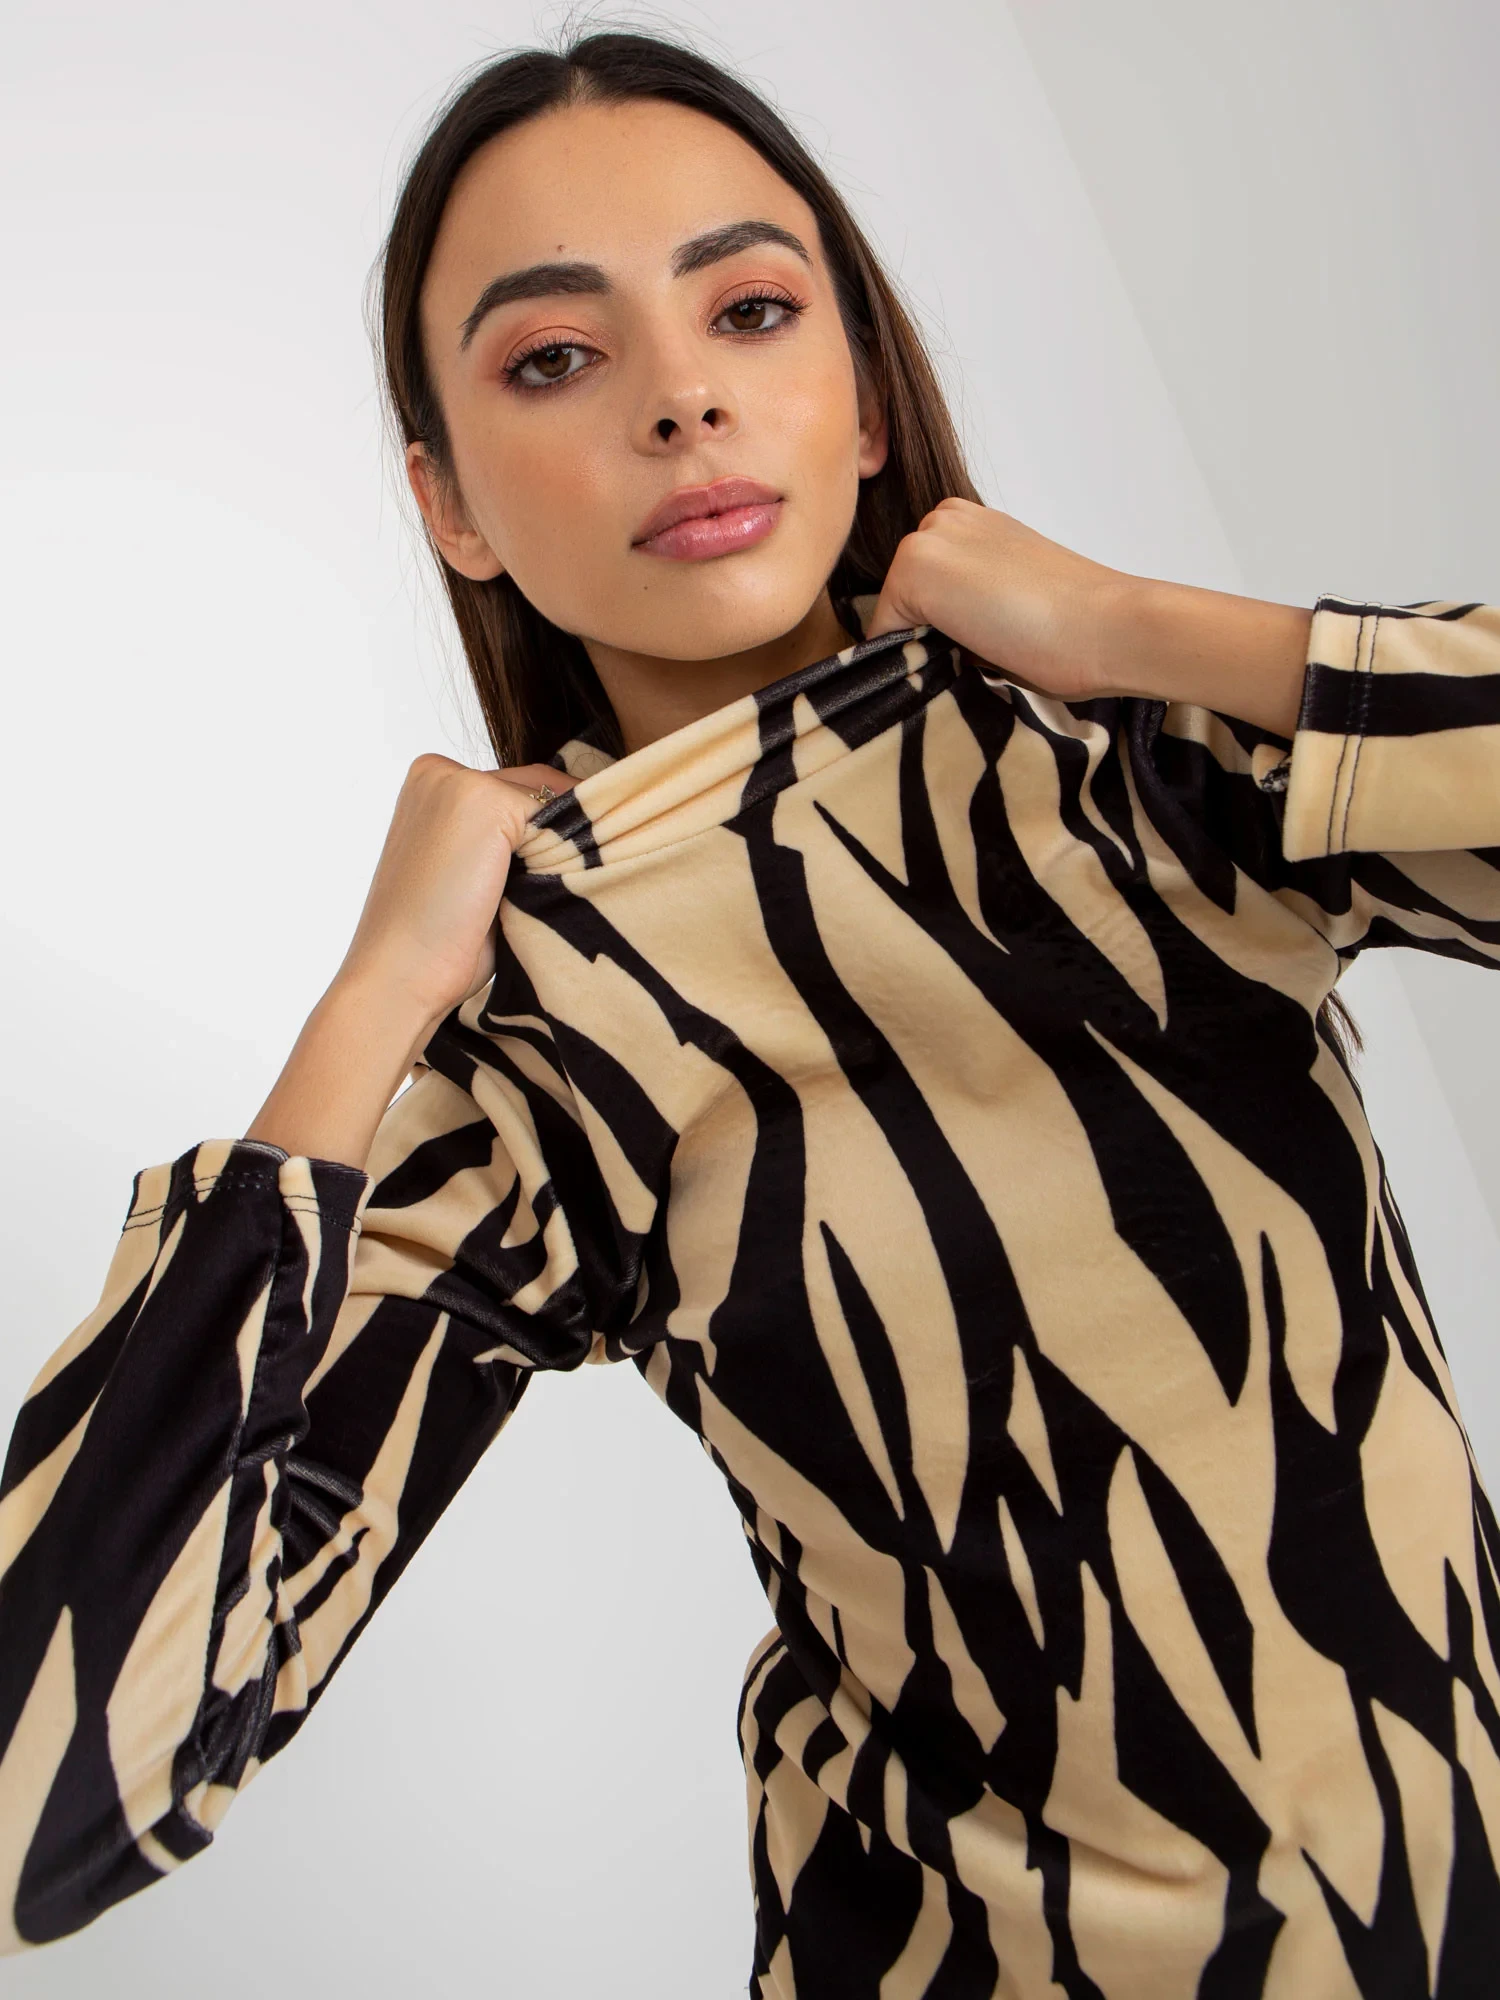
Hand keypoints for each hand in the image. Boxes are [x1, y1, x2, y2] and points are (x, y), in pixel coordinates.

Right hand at [333, 755, 577, 1034]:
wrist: (402, 975)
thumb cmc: (437, 940)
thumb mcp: (472, 872)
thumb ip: (505, 840)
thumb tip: (573, 830)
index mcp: (429, 782)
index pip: (517, 787)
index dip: (554, 827)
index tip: (576, 861)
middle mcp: (440, 772)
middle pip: (537, 788)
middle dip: (568, 831)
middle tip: (588, 876)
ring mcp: (461, 782)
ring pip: (552, 802)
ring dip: (572, 843)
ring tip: (572, 890)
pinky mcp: (486, 802)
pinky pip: (557, 816)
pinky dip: (570, 854)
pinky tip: (562, 890)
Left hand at [863, 498, 1132, 702]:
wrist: (1110, 626)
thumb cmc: (1075, 627)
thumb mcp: (1009, 602)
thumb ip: (966, 606)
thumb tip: (926, 641)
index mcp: (972, 523)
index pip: (926, 590)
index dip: (947, 630)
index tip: (993, 642)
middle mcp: (945, 519)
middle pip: (903, 601)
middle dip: (929, 634)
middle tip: (991, 648)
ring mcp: (926, 538)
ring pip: (894, 617)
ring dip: (922, 645)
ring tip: (984, 649)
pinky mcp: (913, 567)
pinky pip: (882, 637)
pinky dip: (911, 660)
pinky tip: (968, 655)